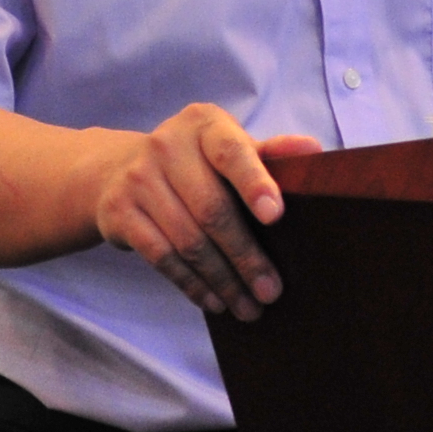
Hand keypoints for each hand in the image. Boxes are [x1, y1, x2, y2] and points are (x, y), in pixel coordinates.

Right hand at [89, 102, 321, 319]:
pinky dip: (191, 284)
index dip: (254, 183)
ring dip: (222, 280)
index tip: (275, 215)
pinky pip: (161, 257)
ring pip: (188, 240)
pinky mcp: (119, 212)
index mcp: (203, 124)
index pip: (231, 152)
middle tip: (271, 290)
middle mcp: (167, 145)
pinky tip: (213, 302)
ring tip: (248, 307)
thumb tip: (313, 151)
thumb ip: (268, 153)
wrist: (118, 170)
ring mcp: (139, 179)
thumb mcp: (228, 146)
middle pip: (212, 209)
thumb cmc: (193, 161)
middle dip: (245, 256)